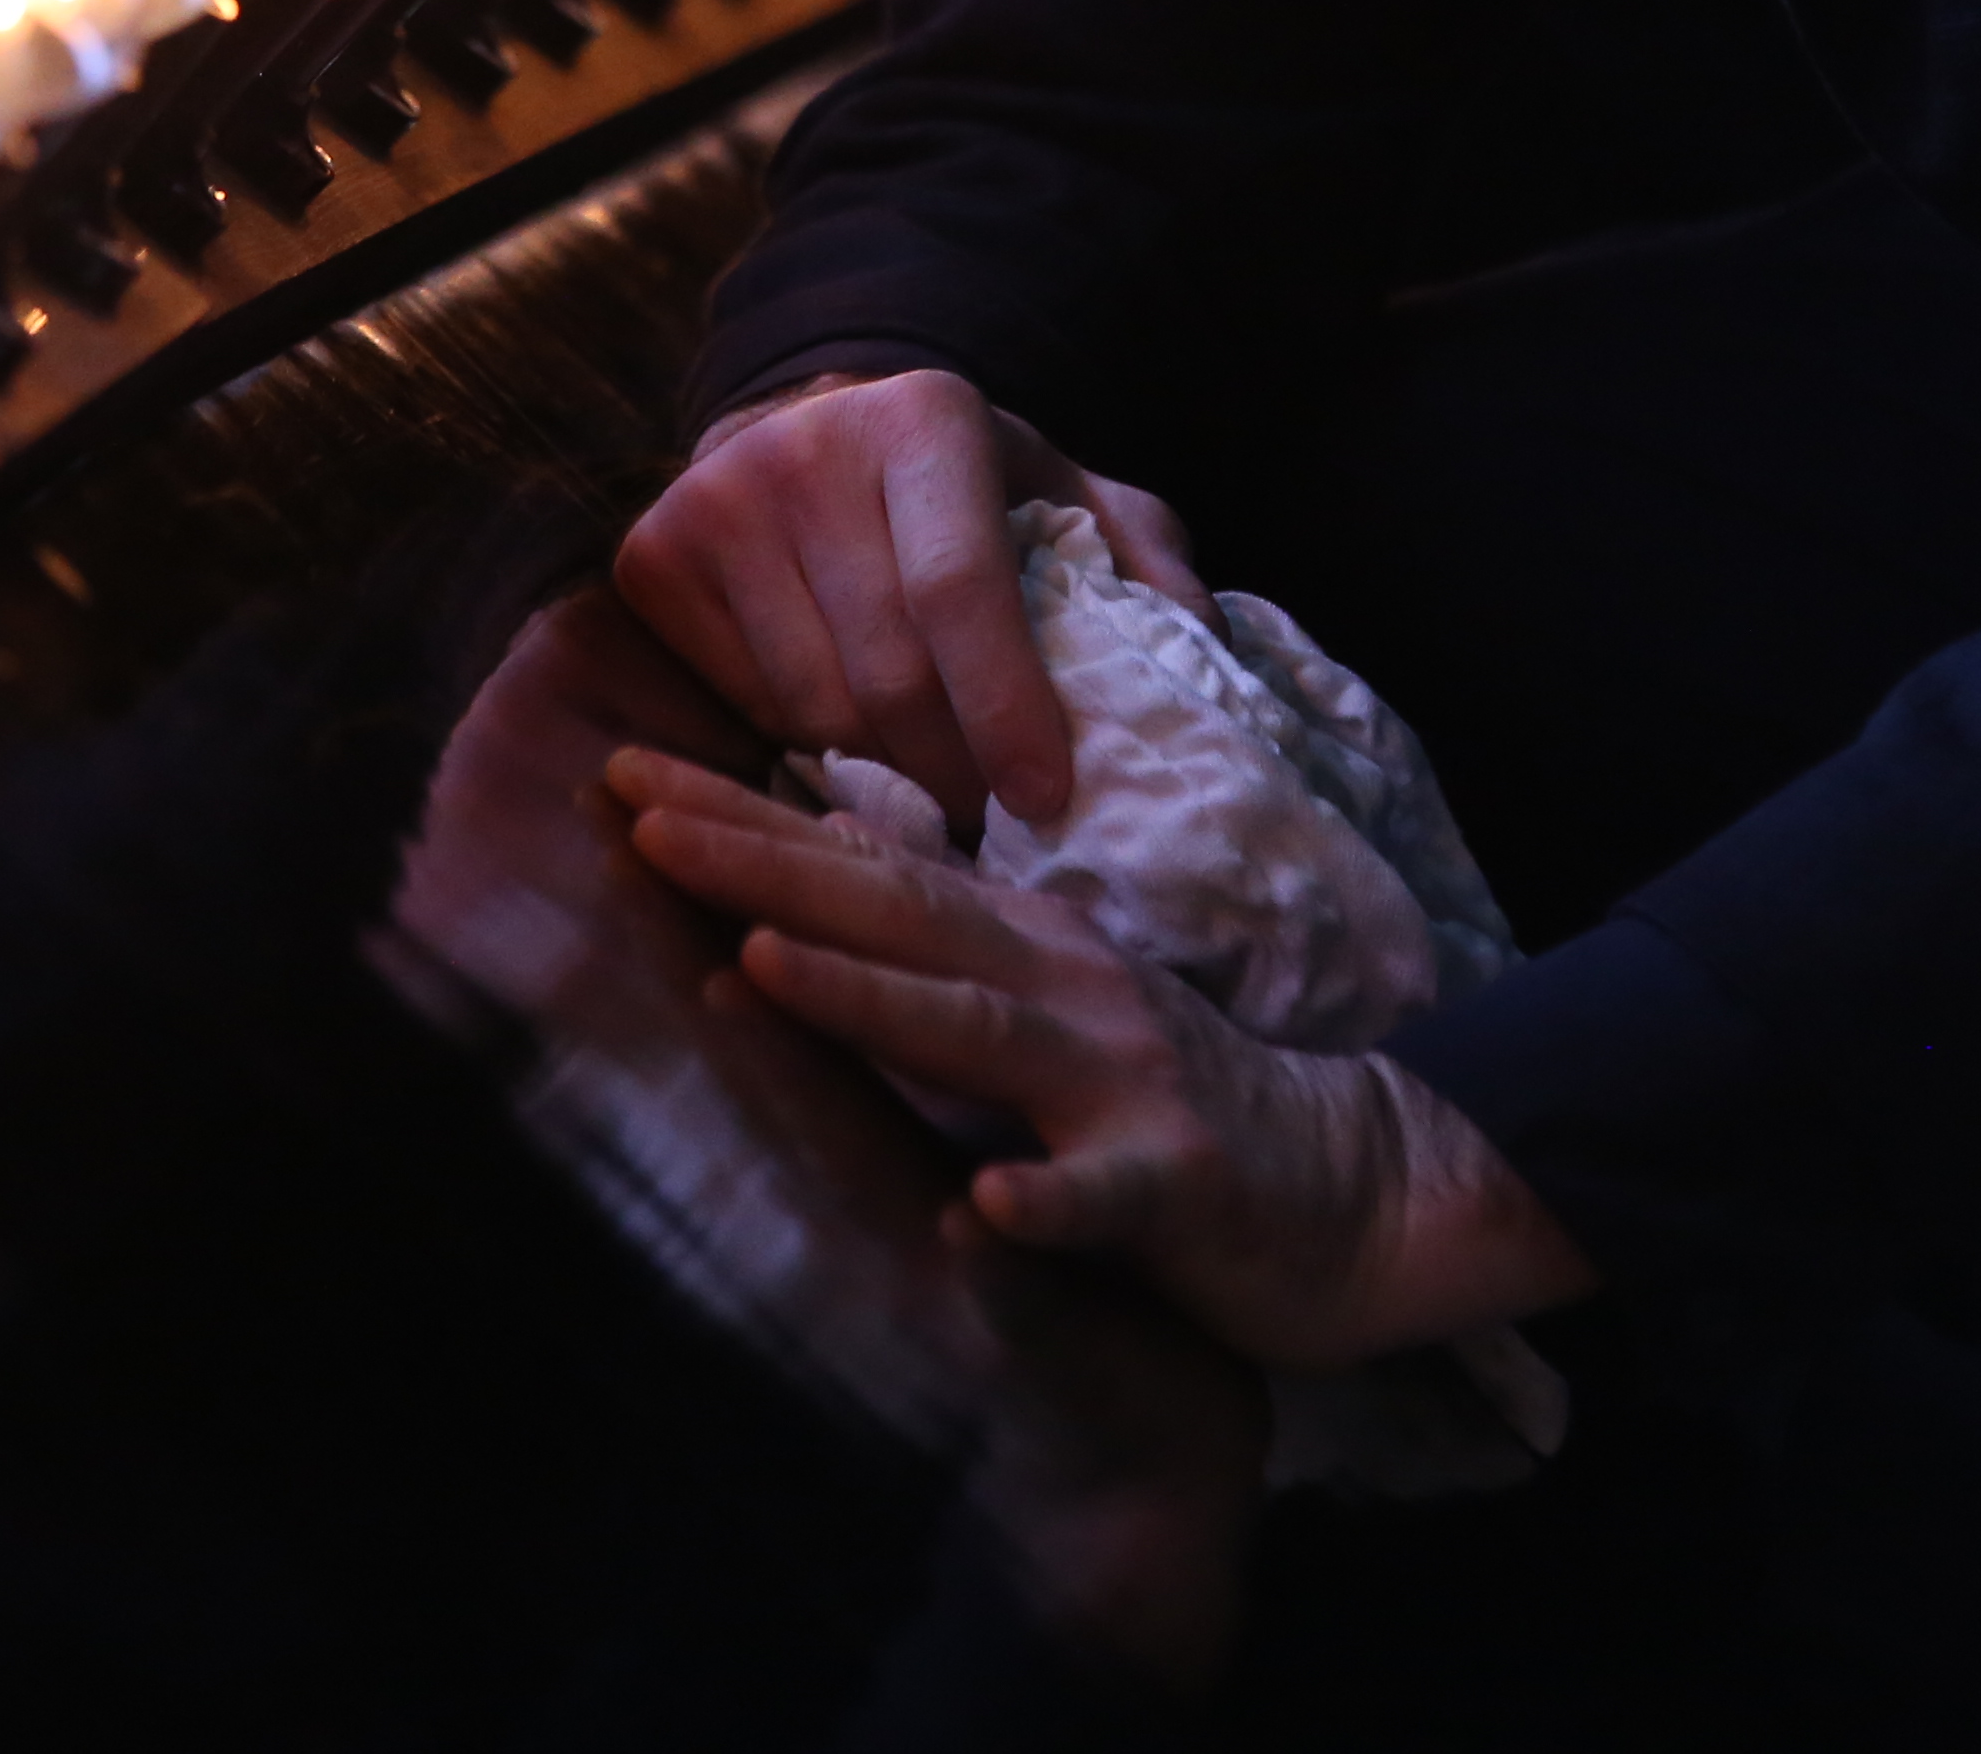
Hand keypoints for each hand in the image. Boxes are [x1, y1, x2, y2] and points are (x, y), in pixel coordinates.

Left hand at [607, 748, 1589, 1369]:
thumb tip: (807, 855)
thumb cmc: (1171, 1094)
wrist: (1363, 1183)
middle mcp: (1059, 987)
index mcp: (1015, 945)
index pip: (856, 865)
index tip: (617, 771)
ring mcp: (1122, 1080)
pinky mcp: (1181, 1183)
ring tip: (763, 965)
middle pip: (896, 915)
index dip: (738, 820)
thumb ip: (935, 933)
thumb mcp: (1041, 994)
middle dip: (761, 865)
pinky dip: (1047, 1203)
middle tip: (638, 815)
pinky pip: (1107, 1197)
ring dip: (871, 998)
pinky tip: (989, 1209)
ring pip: (980, 1033)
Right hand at [613, 370, 1207, 830]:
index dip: (1004, 707)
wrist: (808, 424)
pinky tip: (854, 748)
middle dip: (955, 772)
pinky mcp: (653, 560)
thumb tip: (1205, 648)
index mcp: (925, 420)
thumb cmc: (962, 488)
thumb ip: (1143, 560)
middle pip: (885, 671)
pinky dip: (808, 751)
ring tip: (937, 800)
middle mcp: (805, 450)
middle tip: (1001, 826)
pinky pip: (745, 709)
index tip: (1047, 798)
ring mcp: (715, 504)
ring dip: (884, 777)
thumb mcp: (1068, 495)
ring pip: (812, 709)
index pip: (959, 591)